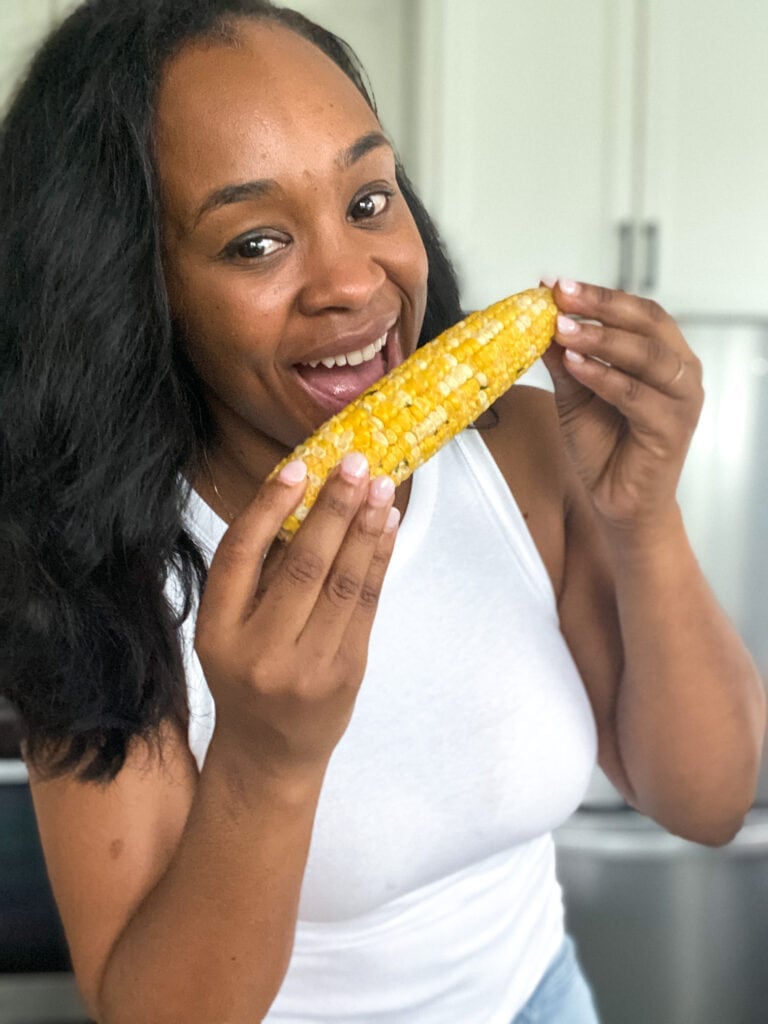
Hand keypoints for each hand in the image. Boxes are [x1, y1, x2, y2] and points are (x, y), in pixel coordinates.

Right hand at [194, 454, 398, 777]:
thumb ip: (255, 576)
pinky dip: (377, 560)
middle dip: (333, 507)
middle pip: (303, 564)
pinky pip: (366, 604)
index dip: (270, 507)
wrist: (269, 754)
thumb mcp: (226, 632)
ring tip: (379, 488)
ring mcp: (307, 664)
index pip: (241, 555)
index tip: (298, 468)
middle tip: (355, 464)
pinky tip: (384, 528)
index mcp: (218, 631)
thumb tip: (303, 502)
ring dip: (364, 528)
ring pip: (342, 582)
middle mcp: (259, 649)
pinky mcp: (347, 672)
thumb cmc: (245, 681)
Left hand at [541, 279, 703, 529]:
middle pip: (647, 324)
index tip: (556, 285)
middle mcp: (681, 371)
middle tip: (560, 296)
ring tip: (562, 329)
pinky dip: (604, 378)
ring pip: (646, 356)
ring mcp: (682, 400)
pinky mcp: (672, 430)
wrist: (617, 501)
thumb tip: (536, 318)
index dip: (599, 296)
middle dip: (601, 306)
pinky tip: (574, 366)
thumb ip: (563, 358)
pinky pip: (637, 397)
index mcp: (664, 354)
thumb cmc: (603, 445)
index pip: (638, 312)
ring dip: (601, 339)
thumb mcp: (574, 393)